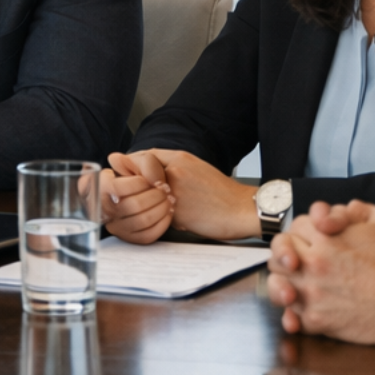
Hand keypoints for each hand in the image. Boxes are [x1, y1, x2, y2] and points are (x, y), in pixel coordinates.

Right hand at [102, 151, 173, 242]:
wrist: (142, 192)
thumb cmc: (139, 175)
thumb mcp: (140, 162)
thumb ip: (142, 162)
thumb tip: (138, 171)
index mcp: (103, 188)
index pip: (117, 187)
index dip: (138, 183)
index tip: (150, 179)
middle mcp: (107, 210)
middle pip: (133, 205)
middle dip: (155, 196)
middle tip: (166, 189)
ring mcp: (118, 226)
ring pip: (142, 221)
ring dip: (161, 208)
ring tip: (169, 199)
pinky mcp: (131, 238)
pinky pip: (148, 235)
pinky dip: (163, 222)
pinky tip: (168, 211)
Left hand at [143, 149, 260, 240]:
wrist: (242, 209)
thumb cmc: (222, 193)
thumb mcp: (197, 168)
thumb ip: (173, 167)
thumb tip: (151, 173)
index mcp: (180, 158)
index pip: (144, 156)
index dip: (133, 166)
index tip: (131, 175)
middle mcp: (175, 171)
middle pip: (139, 174)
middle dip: (135, 184)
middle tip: (137, 193)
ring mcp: (174, 191)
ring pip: (146, 195)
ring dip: (148, 202)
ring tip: (158, 207)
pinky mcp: (176, 212)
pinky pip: (158, 214)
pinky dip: (162, 217)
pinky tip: (177, 219)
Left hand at [264, 201, 374, 344]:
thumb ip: (356, 209)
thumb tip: (334, 213)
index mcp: (325, 239)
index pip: (297, 226)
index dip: (307, 229)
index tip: (318, 237)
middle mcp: (312, 266)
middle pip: (279, 255)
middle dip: (288, 253)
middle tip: (300, 259)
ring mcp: (312, 295)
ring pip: (277, 286)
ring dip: (284, 282)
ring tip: (296, 285)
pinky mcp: (317, 321)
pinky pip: (290, 317)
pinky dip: (291, 315)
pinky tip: (299, 312)